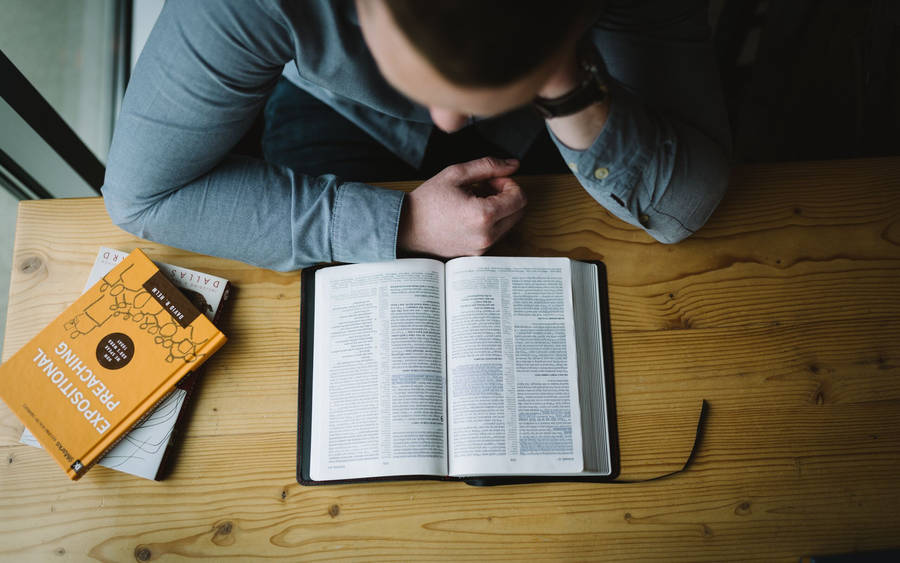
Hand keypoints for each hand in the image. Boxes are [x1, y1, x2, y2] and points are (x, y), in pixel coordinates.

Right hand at [397, 157, 526, 256]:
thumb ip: (489, 166)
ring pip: (509, 224)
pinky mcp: (476, 254)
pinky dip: (491, 222)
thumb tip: (514, 165)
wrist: (407, 227)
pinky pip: (496, 235)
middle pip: (518, 212)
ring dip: (499, 209)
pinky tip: (470, 214)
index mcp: (483, 215)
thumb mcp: (456, 174)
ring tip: (475, 200)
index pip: (519, 198)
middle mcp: (486, 236)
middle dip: (507, 196)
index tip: (492, 179)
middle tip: (485, 188)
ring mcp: (482, 248)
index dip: (509, 183)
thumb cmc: (428, 200)